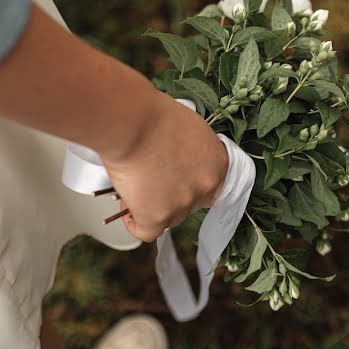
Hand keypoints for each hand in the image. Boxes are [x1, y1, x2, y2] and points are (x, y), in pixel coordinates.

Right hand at [101, 92, 228, 241]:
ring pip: (169, 217)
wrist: (133, 123)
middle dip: (173, 194)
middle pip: (191, 202)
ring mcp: (182, 205)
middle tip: (154, 180)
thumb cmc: (155, 116)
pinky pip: (147, 232)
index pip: (211, 185)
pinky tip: (129, 213)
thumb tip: (182, 161)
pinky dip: (136, 224)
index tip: (177, 178)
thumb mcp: (190, 129)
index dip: (191, 183)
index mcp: (218, 164)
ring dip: (154, 206)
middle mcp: (205, 187)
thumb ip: (194, 151)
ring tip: (137, 186)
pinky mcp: (157, 217)